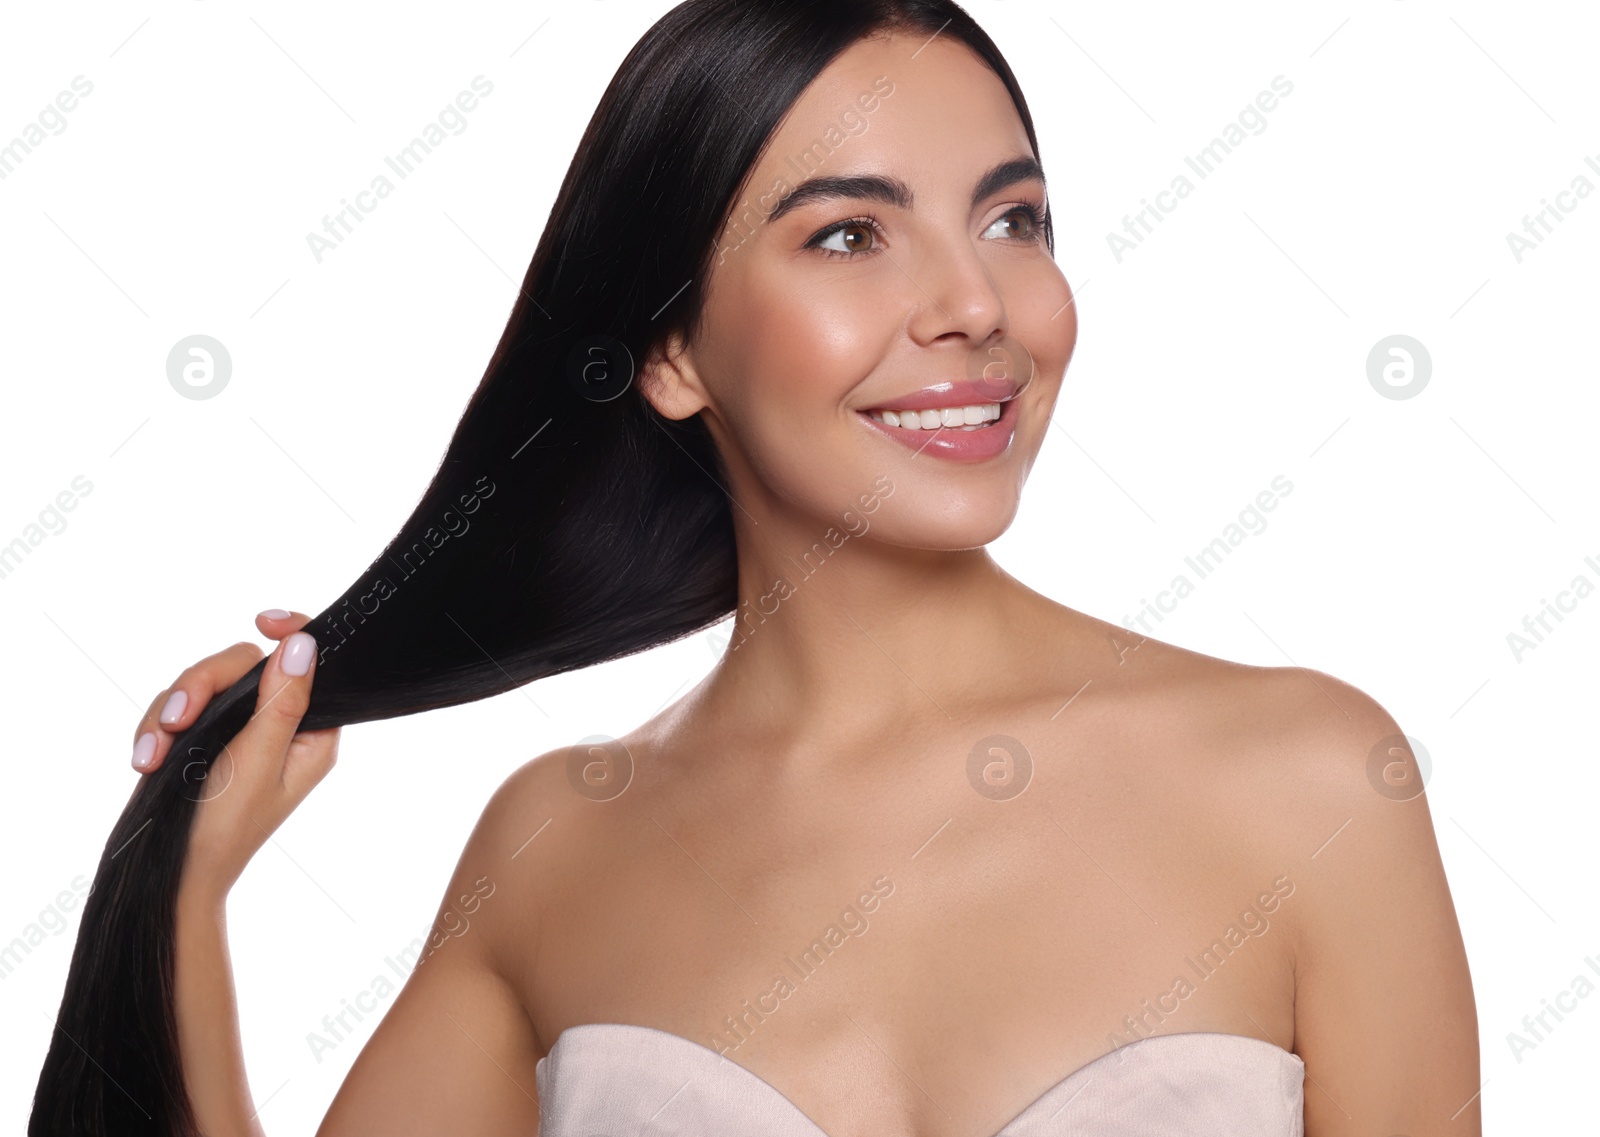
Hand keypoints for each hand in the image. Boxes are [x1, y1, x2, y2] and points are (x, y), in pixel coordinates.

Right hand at [132, 609, 340, 902]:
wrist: (171, 877)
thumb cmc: (224, 828)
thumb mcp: (259, 762)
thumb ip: (282, 703)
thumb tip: (304, 644)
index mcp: (310, 733)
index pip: (311, 665)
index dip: (292, 634)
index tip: (262, 621)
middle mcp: (277, 726)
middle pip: (243, 665)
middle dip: (202, 686)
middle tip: (178, 721)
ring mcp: (235, 730)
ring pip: (202, 683)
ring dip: (170, 712)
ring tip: (153, 754)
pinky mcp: (199, 737)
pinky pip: (175, 707)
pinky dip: (155, 730)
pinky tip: (145, 760)